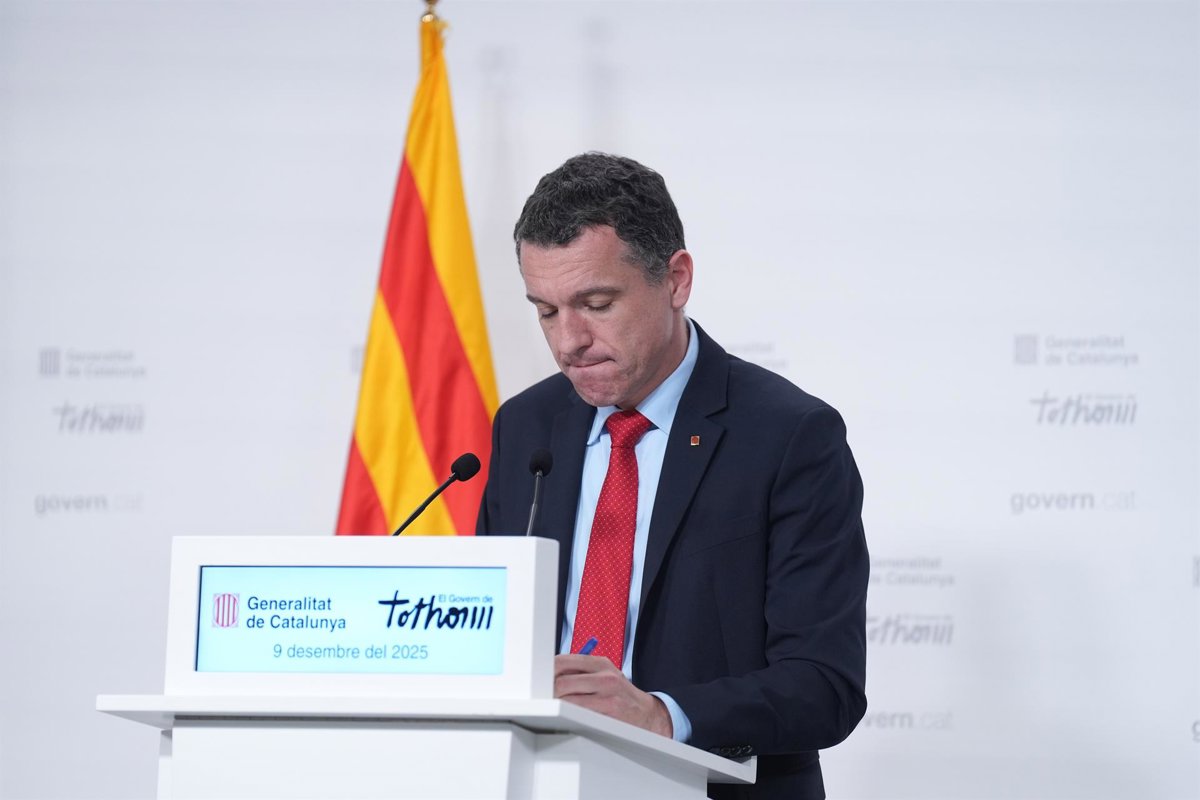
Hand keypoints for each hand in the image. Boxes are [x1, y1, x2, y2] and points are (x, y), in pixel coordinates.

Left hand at [553, 653, 672, 737]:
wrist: (647, 715)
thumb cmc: (618, 694)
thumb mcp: (603, 674)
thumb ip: (579, 671)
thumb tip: (546, 674)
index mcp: (600, 663)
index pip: (562, 661)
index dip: (546, 671)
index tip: (540, 679)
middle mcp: (605, 678)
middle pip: (561, 683)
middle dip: (549, 692)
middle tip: (544, 698)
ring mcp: (608, 698)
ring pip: (567, 702)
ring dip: (557, 707)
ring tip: (556, 709)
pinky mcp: (609, 717)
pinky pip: (579, 716)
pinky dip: (570, 717)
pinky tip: (570, 718)